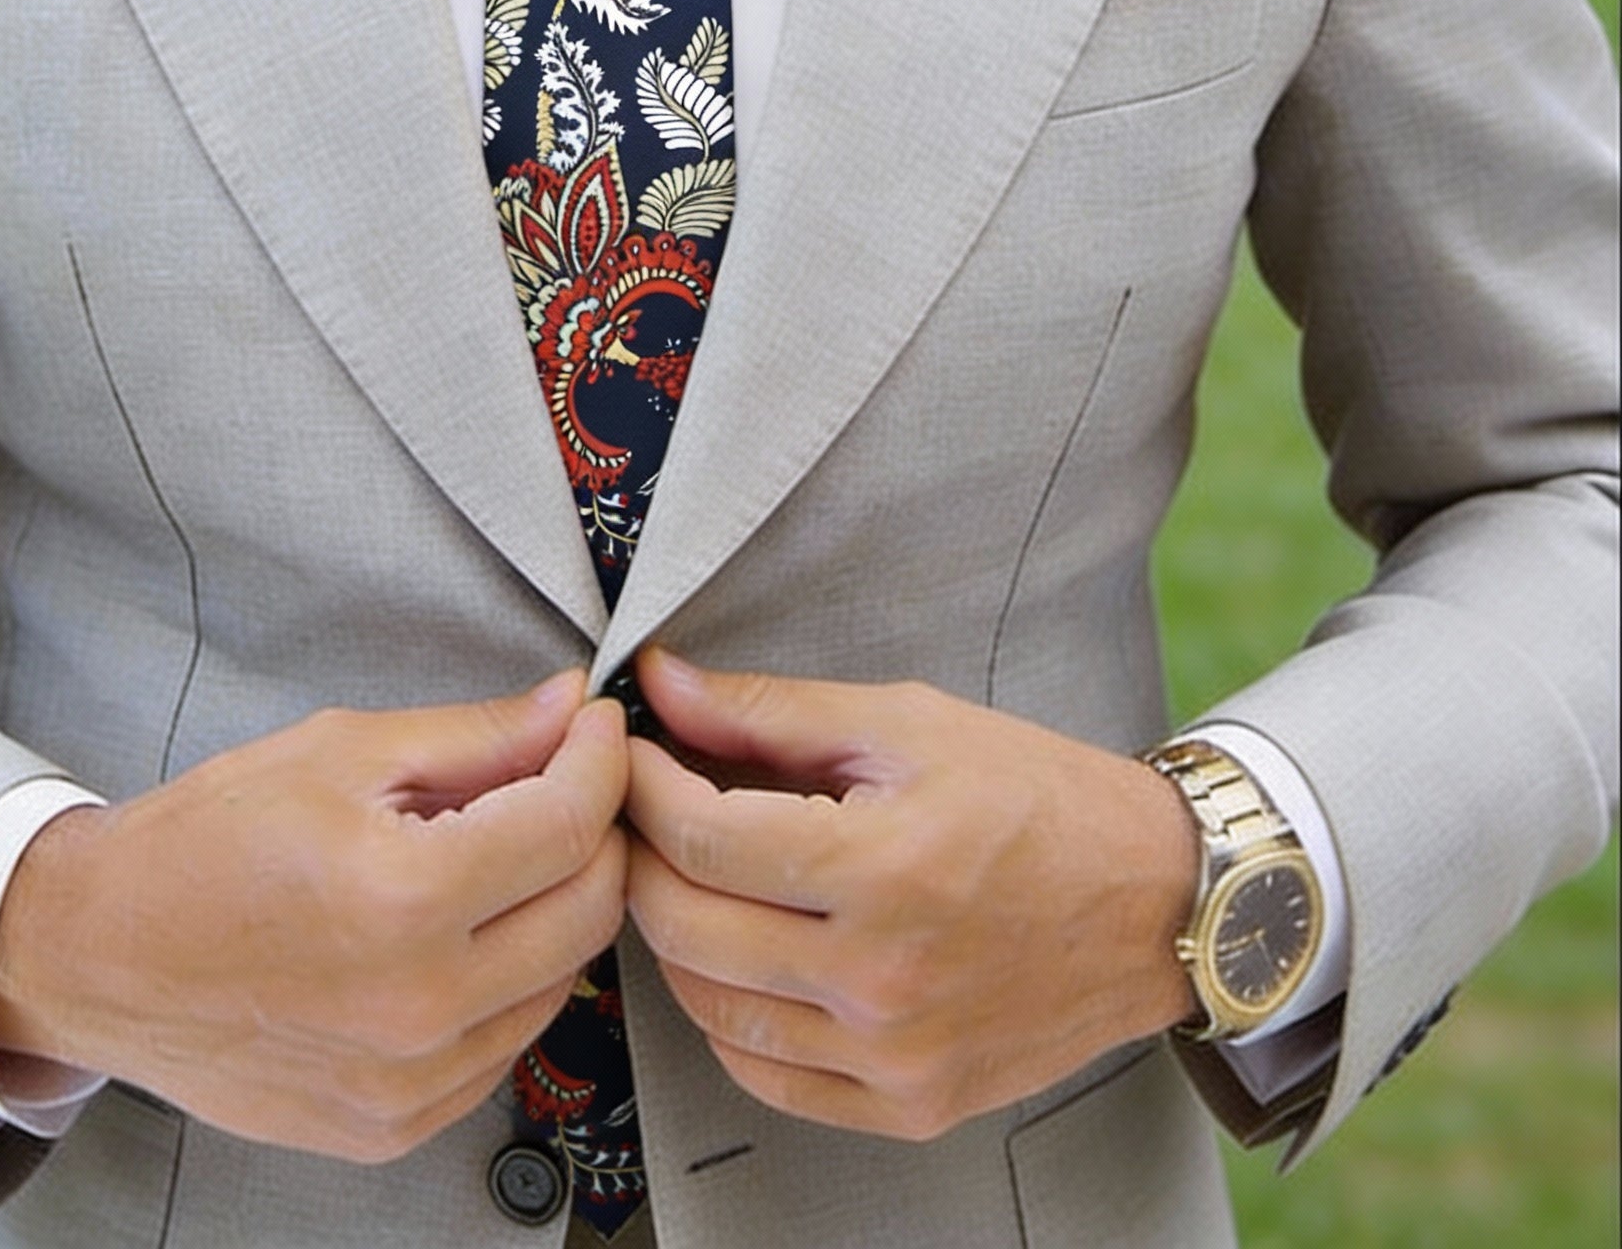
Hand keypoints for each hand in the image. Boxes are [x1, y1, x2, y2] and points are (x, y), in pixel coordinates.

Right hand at [0, 671, 628, 1162]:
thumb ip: (475, 736)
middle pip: (589, 909)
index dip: (600, 760)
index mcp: (403, 898)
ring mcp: (409, 1081)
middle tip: (564, 781)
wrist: (101, 955)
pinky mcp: (394, 1125)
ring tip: (501, 853)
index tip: (595, 728)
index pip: (569, 824)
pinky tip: (462, 930)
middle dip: (596, 830)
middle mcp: (418, 1005)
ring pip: (561, 981)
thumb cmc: (205, 844)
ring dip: (557, 906)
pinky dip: (510, 979)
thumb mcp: (341, 751)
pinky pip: (505, 1044)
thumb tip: (567, 709)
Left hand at [624, 649, 1199, 1141]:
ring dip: (675, 934)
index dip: (642, 785)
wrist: (1157, 902)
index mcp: (884, 869)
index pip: (699, 837)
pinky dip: (727, 1016)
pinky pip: (765, 1077)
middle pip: (685, 926)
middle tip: (645, 807)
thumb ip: (771, 711)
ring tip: (691, 874)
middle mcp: (883, 978)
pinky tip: (740, 957)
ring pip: (709, 1007)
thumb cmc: (1040, 799)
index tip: (633, 752)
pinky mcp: (909, 1104)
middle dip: (641, 854)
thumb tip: (664, 685)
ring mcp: (895, 1055)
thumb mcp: (906, 723)